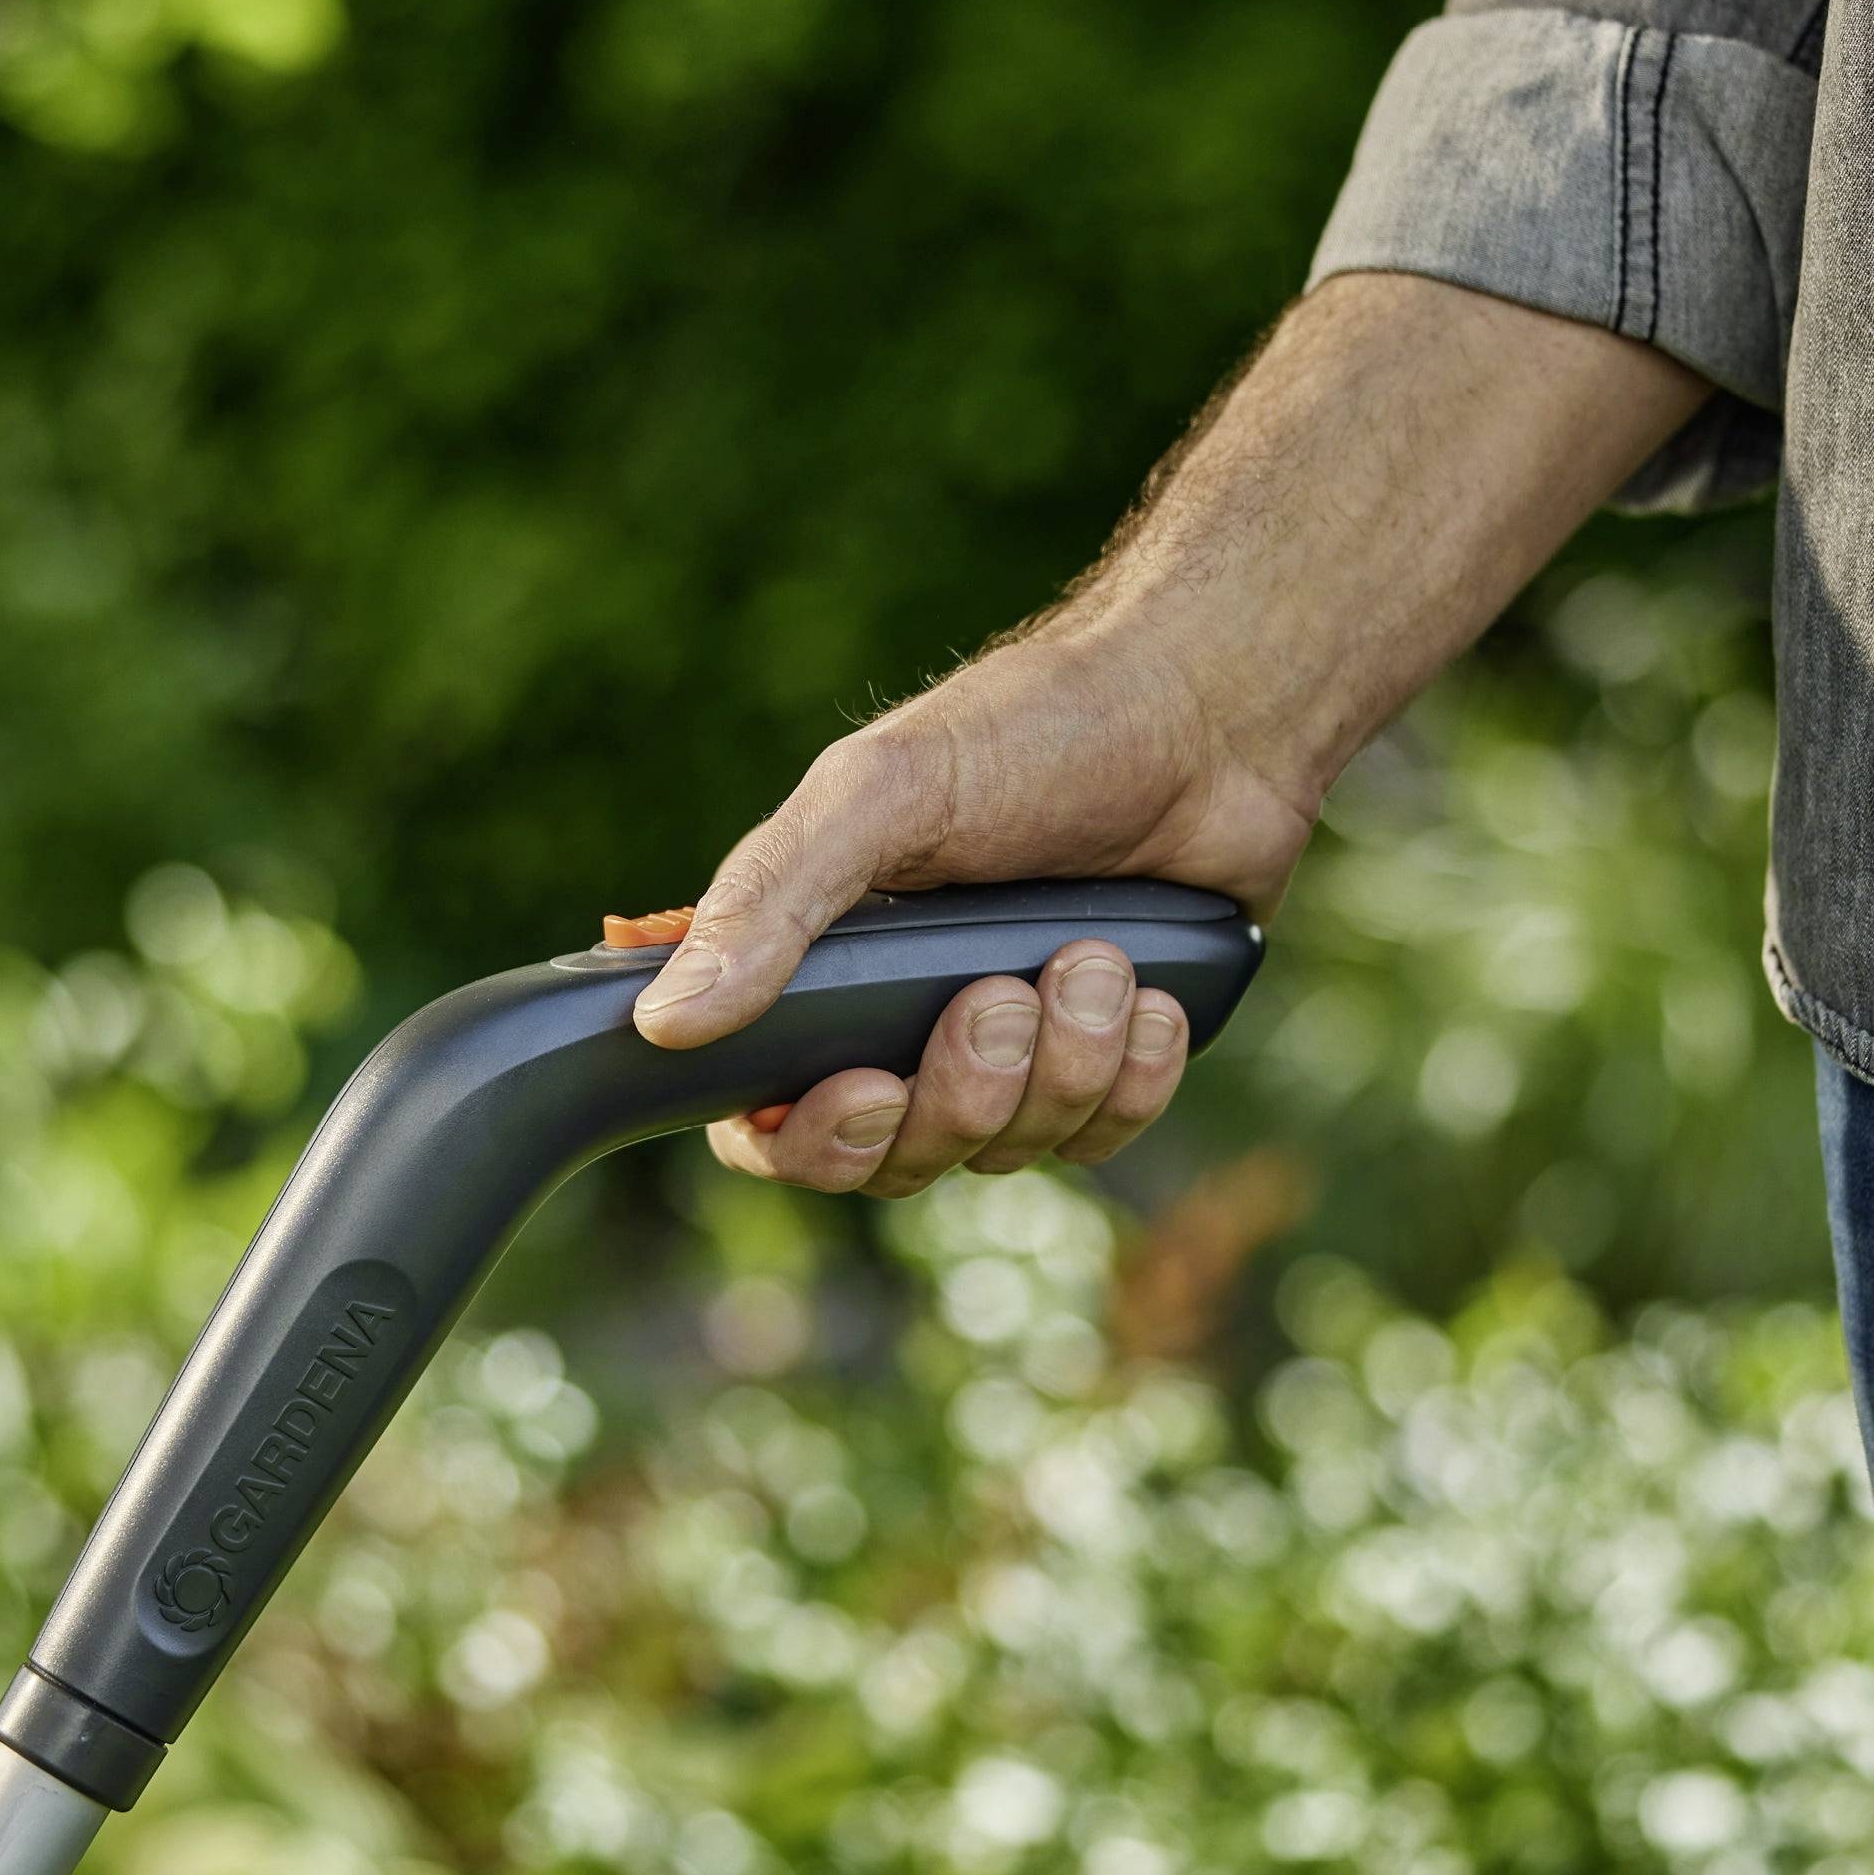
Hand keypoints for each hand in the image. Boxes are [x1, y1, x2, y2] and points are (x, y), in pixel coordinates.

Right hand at [633, 616, 1315, 1193]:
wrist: (1210, 714)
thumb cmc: (1030, 733)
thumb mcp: (877, 798)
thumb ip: (768, 905)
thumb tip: (664, 1025)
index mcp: (821, 969)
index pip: (768, 1124)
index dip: (809, 1140)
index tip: (868, 1088)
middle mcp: (904, 1028)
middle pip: (893, 1161)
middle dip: (959, 1092)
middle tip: (1001, 993)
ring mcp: (1009, 1056)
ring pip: (1005, 1153)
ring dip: (1060, 1064)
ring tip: (1092, 956)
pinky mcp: (1105, 1066)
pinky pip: (1101, 1139)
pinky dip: (1131, 1074)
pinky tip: (1145, 989)